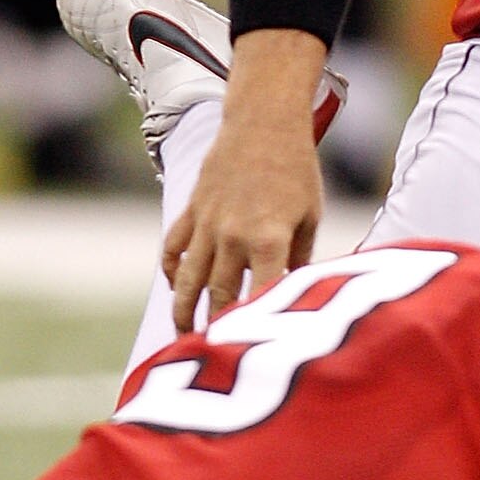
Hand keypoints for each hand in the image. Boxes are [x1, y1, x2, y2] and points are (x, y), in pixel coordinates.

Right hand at [162, 31, 325, 326]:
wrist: (263, 123)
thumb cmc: (296, 171)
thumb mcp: (310, 217)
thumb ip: (299, 260)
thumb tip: (292, 297)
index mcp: (269, 240)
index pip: (261, 297)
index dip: (256, 329)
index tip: (254, 355)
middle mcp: (233, 236)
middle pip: (219, 296)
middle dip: (215, 330)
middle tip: (214, 357)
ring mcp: (207, 224)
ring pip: (187, 279)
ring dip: (183, 311)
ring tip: (181, 336)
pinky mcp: (192, 210)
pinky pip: (173, 247)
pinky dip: (170, 270)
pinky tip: (175, 286)